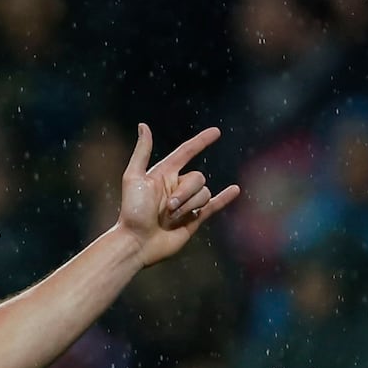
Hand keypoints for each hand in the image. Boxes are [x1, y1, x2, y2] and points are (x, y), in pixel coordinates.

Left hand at [117, 123, 240, 266]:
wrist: (137, 242)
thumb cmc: (131, 211)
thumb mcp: (133, 177)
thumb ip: (142, 152)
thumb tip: (144, 125)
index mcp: (163, 174)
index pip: (187, 152)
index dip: (201, 141)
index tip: (216, 132)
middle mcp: (176, 186)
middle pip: (197, 178)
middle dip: (185, 192)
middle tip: (166, 208)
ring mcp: (186, 203)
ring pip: (204, 194)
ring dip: (189, 205)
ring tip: (170, 218)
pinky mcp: (194, 219)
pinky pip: (214, 205)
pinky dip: (225, 198)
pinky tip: (235, 190)